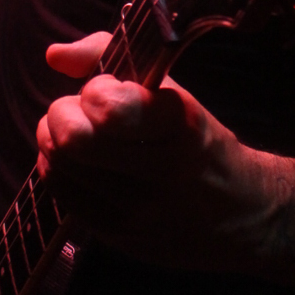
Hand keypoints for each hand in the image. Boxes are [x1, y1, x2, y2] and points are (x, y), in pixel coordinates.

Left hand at [36, 33, 270, 271]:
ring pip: (60, 166)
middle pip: (73, 140)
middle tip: (80, 110)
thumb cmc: (198, 140)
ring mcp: (137, 213)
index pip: (110, 109)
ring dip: (56, 140)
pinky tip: (81, 162)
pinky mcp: (117, 238)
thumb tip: (55, 55)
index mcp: (180, 128)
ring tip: (80, 134)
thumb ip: (112, 56)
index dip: (95, 90)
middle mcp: (160, 174)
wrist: (239, 213)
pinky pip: (61, 193)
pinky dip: (59, 169)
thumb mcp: (174, 91)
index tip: (105, 89)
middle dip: (63, 114)